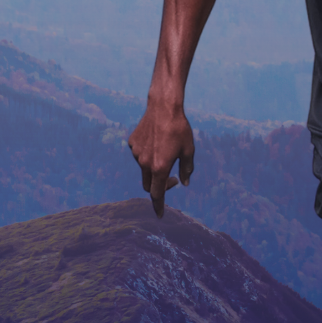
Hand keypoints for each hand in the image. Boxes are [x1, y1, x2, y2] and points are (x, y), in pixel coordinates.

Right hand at [128, 98, 194, 217]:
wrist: (164, 107)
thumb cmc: (180, 128)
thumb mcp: (189, 150)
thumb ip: (186, 169)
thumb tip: (184, 183)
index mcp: (160, 167)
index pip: (157, 194)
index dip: (159, 206)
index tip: (160, 215)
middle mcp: (145, 163)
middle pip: (148, 185)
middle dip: (159, 186)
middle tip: (173, 178)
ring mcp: (136, 153)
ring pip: (144, 168)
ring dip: (154, 167)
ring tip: (167, 149)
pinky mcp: (132, 143)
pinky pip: (139, 154)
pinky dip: (147, 153)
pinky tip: (157, 140)